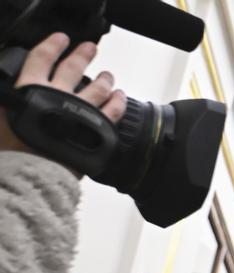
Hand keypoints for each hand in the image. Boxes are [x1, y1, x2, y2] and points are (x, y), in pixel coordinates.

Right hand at [0, 34, 126, 156]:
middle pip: (73, 68)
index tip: (61, 38)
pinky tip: (120, 96)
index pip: (41, 58)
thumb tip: (4, 94)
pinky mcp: (98, 128)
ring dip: (104, 79)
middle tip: (90, 48)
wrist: (36, 172)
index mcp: (31, 88)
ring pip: (98, 88)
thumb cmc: (14, 150)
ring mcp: (81, 111)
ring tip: (108, 75)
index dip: (52, 45)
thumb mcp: (1, 118)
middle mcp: (59, 94)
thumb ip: (5, 102)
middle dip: (83, 55)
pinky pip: (113, 111)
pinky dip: (118, 101)